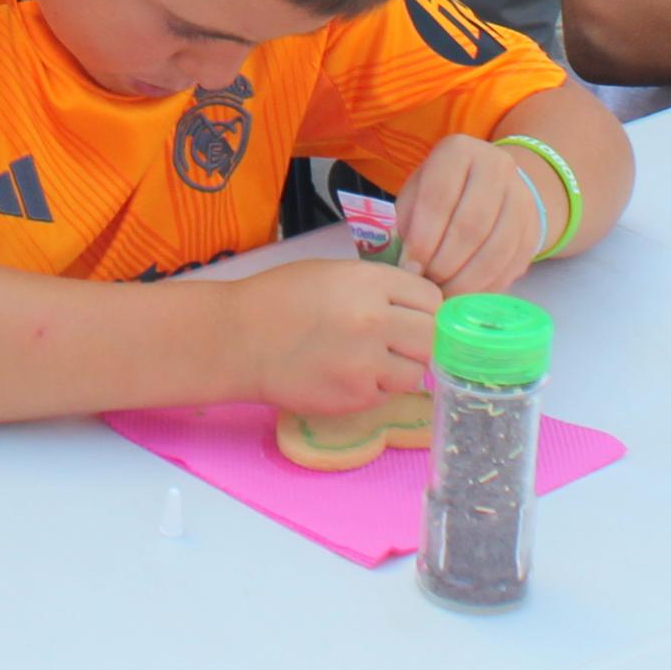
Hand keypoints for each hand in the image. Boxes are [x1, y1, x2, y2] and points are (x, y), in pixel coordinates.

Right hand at [228, 253, 439, 414]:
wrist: (238, 340)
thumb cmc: (279, 298)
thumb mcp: (332, 272)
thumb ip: (379, 286)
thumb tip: (421, 303)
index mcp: (369, 282)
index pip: (432, 298)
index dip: (424, 307)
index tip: (411, 314)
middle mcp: (374, 320)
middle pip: (431, 337)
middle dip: (419, 339)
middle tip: (398, 340)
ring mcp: (366, 363)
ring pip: (415, 372)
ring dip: (400, 367)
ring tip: (369, 359)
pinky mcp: (354, 397)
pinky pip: (387, 394)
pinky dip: (375, 387)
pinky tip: (348, 373)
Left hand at [391, 134, 549, 294]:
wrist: (493, 186)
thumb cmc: (442, 192)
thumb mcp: (417, 193)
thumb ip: (408, 223)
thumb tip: (408, 267)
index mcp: (459, 151)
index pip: (439, 198)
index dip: (423, 239)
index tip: (410, 268)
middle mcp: (497, 167)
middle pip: (471, 226)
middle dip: (444, 264)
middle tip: (427, 285)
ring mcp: (521, 198)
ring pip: (495, 250)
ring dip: (466, 281)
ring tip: (444, 295)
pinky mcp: (534, 229)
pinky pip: (512, 266)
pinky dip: (487, 288)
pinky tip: (466, 297)